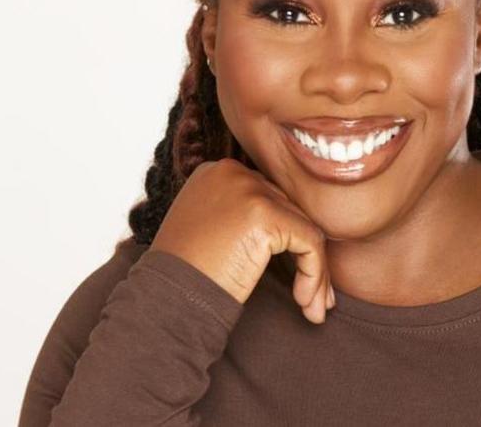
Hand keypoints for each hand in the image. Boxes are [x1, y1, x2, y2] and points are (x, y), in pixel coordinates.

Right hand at [151, 158, 334, 323]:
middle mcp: (232, 172)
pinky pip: (310, 242)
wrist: (165, 300)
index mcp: (215, 173)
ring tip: (313, 308)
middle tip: (314, 296)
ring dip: (314, 272)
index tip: (295, 274)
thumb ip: (240, 217)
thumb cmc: (182, 277)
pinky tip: (305, 303)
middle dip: (305, 257)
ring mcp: (248, 190)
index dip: (286, 239)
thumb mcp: (208, 231)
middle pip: (289, 211)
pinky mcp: (265, 214)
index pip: (269, 199)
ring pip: (304, 228)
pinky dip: (315, 274)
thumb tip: (289, 229)